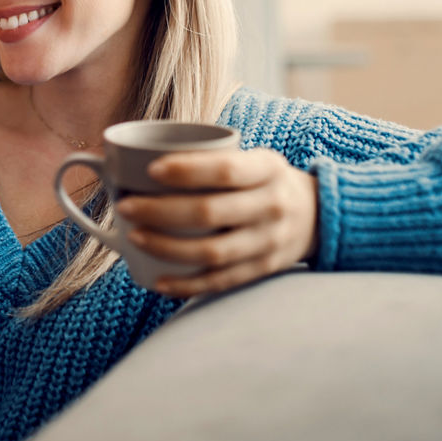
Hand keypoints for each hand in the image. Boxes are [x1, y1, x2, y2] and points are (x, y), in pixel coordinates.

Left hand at [114, 148, 318, 297]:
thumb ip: (207, 157)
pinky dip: (186, 285)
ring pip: (212, 252)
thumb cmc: (262, 180)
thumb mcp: (250, 157)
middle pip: (210, 212)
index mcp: (267, 168)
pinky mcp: (263, 269)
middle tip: (124, 205)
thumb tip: (127, 156)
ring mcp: (269, 242)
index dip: (187, 171)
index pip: (225, 170)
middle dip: (160, 211)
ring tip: (133, 236)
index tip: (150, 170)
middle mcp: (272, 206)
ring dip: (166, 247)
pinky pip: (221, 281)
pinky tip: (157, 281)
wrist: (317, 214)